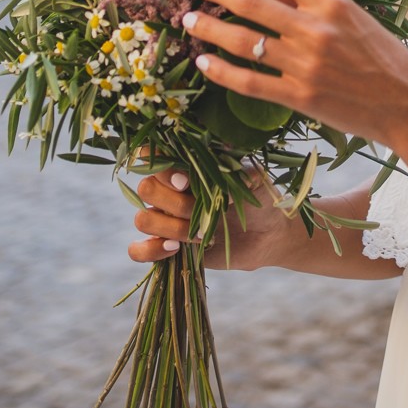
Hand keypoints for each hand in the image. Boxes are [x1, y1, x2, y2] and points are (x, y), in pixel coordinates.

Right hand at [126, 164, 302, 268]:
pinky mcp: (167, 247)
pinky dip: (149, 251)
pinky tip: (174, 250)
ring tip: (200, 235)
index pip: (152, 156)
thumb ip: (234, 173)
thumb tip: (210, 180)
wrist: (269, 235)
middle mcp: (171, 191)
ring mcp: (166, 219)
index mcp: (187, 167)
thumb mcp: (254, 180)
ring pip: (143, 219)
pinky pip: (137, 250)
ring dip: (170, 228)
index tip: (186, 182)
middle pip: (145, 189)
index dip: (161, 169)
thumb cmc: (260, 199)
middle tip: (202, 212)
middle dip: (174, 203)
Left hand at [183, 0, 407, 148]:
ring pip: (242, 40)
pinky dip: (221, 71)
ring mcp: (305, 64)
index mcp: (331, 2)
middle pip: (250, 2)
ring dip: (208, 28)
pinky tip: (204, 62)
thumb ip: (312, 1)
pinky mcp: (299, 96)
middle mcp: (315, 29)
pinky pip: (249, 82)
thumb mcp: (354, 16)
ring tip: (189, 20)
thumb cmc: (384, 56)